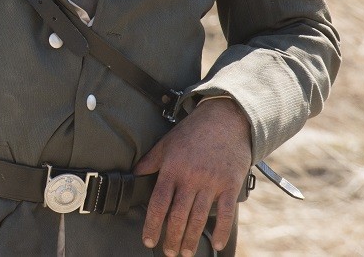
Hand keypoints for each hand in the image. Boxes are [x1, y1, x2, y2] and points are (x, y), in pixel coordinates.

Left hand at [133, 97, 251, 255]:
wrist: (225, 120)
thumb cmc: (193, 132)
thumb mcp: (166, 143)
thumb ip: (150, 161)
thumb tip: (134, 174)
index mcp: (172, 169)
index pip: (158, 203)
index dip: (152, 224)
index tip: (148, 240)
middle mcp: (190, 178)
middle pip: (178, 215)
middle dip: (171, 237)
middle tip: (168, 252)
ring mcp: (211, 183)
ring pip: (198, 218)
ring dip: (190, 239)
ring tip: (184, 252)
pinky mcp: (230, 185)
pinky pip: (225, 213)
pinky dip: (220, 231)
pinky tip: (214, 243)